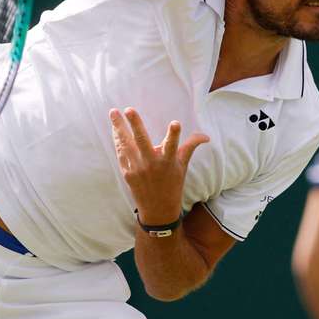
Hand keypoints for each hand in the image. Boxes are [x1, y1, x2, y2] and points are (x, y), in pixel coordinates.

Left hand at [110, 107, 209, 225]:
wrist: (158, 209)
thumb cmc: (173, 183)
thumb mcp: (183, 165)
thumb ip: (191, 146)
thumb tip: (206, 136)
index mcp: (168, 161)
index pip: (173, 145)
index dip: (174, 135)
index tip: (176, 123)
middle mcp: (152, 164)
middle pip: (142, 141)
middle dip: (135, 124)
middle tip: (129, 109)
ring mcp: (137, 168)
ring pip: (126, 145)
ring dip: (118, 128)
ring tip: (113, 112)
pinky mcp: (127, 172)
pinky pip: (121, 152)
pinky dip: (117, 139)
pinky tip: (114, 127)